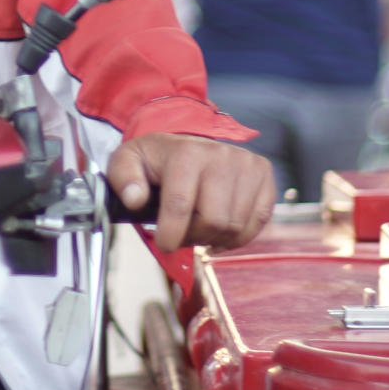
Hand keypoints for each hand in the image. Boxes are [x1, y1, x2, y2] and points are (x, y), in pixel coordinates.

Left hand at [107, 133, 273, 254]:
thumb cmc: (157, 160)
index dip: (170, 235)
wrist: (188, 145)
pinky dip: (238, 236)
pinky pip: (258, 223)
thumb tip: (135, 199)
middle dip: (193, 237)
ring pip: (235, 227)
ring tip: (199, 227)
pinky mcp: (264, 176)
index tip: (164, 243)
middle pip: (213, 221)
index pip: (180, 206)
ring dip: (214, 237)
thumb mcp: (128, 163)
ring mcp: (247, 165)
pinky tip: (220, 230)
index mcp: (187, 153)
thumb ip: (123, 179)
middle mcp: (222, 155)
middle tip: (182, 233)